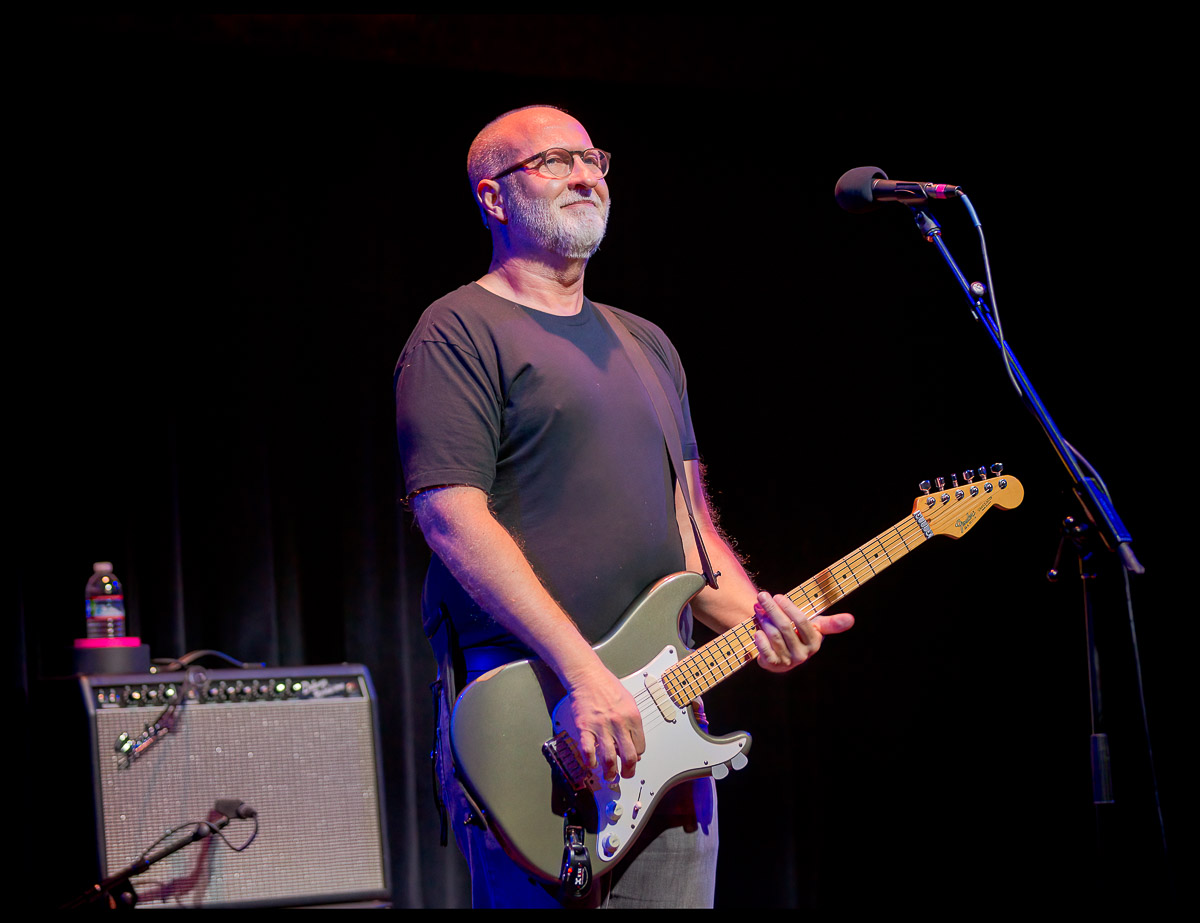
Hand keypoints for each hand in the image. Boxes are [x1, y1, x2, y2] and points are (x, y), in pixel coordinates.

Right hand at [566, 665, 645, 781]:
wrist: (587, 676)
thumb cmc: (607, 686)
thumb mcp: (629, 702)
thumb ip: (632, 723)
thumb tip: (633, 744)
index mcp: (633, 717)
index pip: (640, 747)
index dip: (636, 756)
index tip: (632, 758)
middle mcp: (619, 723)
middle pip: (628, 756)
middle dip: (628, 771)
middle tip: (625, 774)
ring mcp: (601, 726)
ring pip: (609, 758)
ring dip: (610, 772)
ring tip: (609, 776)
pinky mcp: (585, 727)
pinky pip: (588, 750)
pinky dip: (590, 761)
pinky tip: (592, 764)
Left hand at [752, 590, 853, 673]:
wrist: (783, 653)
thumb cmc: (800, 634)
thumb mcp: (816, 627)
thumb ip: (832, 622)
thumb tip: (851, 619)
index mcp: (814, 642)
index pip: (802, 622)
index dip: (790, 608)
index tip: (779, 596)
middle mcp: (803, 654)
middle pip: (785, 627)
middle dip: (772, 609)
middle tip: (762, 596)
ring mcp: (788, 660)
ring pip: (774, 636)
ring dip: (764, 620)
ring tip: (758, 608)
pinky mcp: (774, 665)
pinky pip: (766, 651)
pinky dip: (760, 640)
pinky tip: (757, 630)